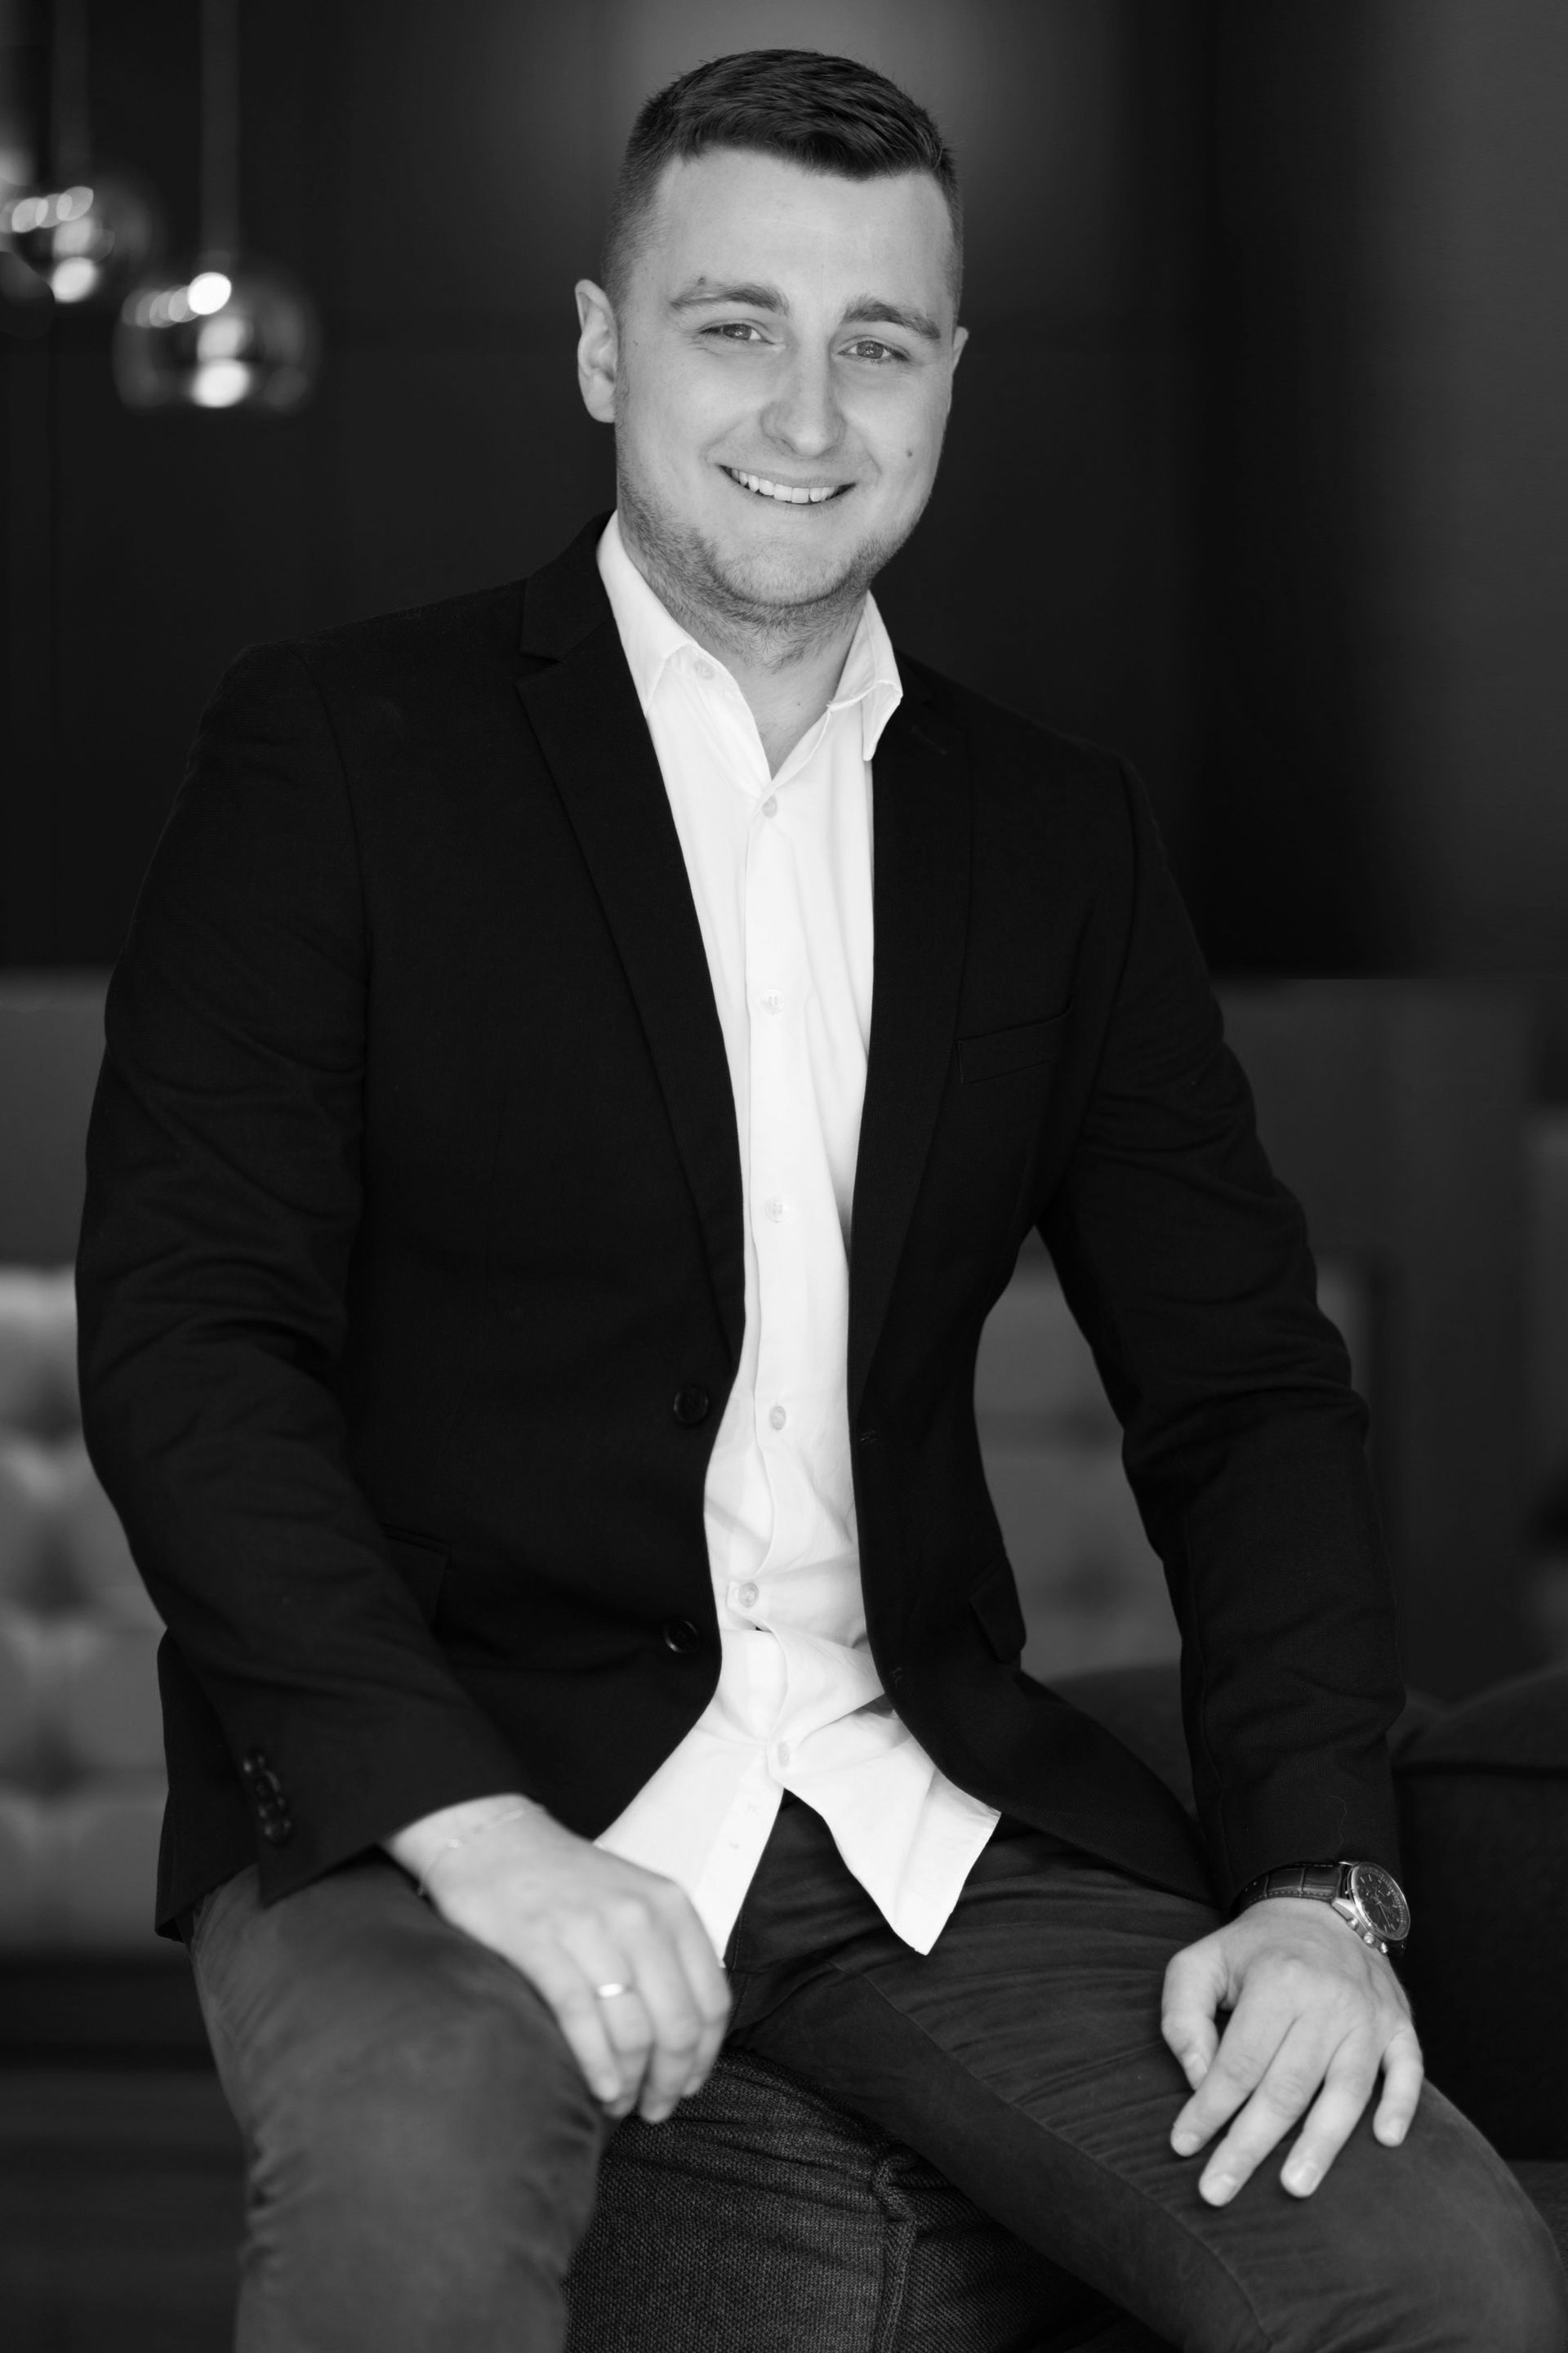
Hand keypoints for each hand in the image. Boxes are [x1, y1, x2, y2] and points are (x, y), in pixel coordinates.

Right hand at [402, 1800, 730, 2125]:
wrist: (492, 1839)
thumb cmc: (563, 1881)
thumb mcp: (634, 1899)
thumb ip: (663, 1951)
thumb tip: (681, 2035)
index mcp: (670, 1906)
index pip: (711, 2000)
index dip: (704, 2056)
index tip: (688, 2085)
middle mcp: (639, 1917)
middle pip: (677, 2025)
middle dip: (670, 2081)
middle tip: (654, 2109)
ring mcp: (591, 1930)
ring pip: (634, 2032)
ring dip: (632, 2083)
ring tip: (619, 2102)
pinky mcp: (542, 1946)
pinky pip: (582, 2022)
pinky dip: (596, 2066)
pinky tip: (597, 2089)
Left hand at [1161, 1896, 1422, 2204]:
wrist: (1321, 1909)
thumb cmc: (1253, 1950)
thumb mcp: (1200, 1963)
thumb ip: (1184, 2017)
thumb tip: (1199, 2079)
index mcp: (1277, 1981)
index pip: (1238, 2063)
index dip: (1208, 2109)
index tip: (1183, 2146)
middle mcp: (1328, 1999)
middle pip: (1286, 2088)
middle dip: (1249, 2145)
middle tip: (1218, 2191)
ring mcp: (1369, 2015)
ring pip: (1346, 2092)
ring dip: (1320, 2144)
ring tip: (1293, 2188)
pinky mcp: (1399, 2026)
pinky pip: (1408, 2071)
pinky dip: (1400, 2106)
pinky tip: (1386, 2140)